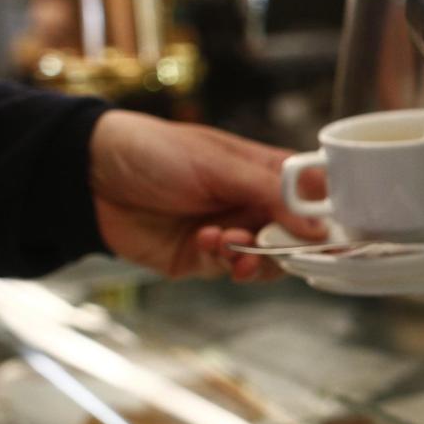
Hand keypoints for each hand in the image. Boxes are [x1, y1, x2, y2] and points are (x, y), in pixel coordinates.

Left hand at [89, 111, 326, 281]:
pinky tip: (207, 243)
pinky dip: (227, 262)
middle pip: (299, 236)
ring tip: (231, 245)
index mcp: (269, 171)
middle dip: (289, 244)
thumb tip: (319, 227)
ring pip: (270, 260)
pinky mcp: (205, 258)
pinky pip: (234, 270)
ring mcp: (233, 232)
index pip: (317, 197)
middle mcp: (256, 203)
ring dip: (257, 257)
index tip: (335, 237)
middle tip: (274, 244)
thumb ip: (271, 195)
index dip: (329, 219)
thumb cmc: (156, 152)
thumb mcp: (219, 165)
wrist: (88, 177)